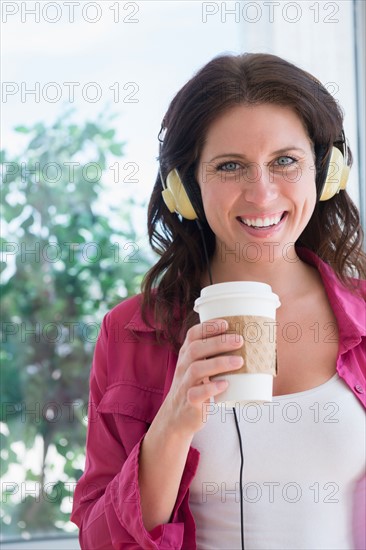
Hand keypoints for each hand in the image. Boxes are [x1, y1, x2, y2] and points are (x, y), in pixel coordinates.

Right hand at [161, 319, 243, 437]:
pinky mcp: (190, 402)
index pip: (192, 335)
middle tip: (240, 340)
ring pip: (196, 369)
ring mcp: (185, 384)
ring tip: (239, 362)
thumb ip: (213, 355)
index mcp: (187, 355)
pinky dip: (211, 388)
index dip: (208, 327)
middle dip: (218, 342)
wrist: (176, 416)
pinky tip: (224, 384)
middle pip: (196, 349)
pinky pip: (196, 394)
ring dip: (219, 363)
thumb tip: (247, 342)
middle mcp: (183, 367)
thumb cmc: (194, 386)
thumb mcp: (198, 367)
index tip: (226, 323)